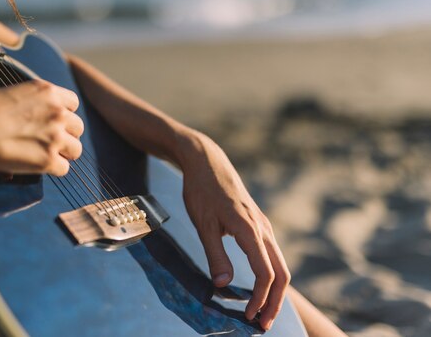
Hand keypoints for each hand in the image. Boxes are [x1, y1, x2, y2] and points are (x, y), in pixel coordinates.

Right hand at [0, 80, 83, 175]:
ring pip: (76, 149)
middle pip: (78, 127)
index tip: (49, 122)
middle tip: (45, 142)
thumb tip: (38, 116)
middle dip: (64, 135)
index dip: (62, 115)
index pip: (74, 104)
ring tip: (41, 155)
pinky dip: (51, 170)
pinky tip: (34, 166)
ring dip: (62, 154)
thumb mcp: (12, 92)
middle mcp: (57, 112)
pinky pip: (64, 169)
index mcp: (48, 91)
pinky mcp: (48, 160)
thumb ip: (34, 102)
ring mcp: (55, 137)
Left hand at [179, 132, 289, 330]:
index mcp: (250, 229)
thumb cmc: (202, 191)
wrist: (208, 163)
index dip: (259, 299)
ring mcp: (263, 225)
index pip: (265, 273)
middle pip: (281, 273)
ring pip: (279, 264)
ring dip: (274, 291)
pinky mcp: (258, 224)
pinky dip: (271, 276)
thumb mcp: (203, 223)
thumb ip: (215, 254)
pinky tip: (260, 287)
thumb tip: (223, 285)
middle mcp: (263, 228)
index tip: (247, 317)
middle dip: (275, 302)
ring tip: (262, 312)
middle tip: (262, 325)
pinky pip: (272, 255)